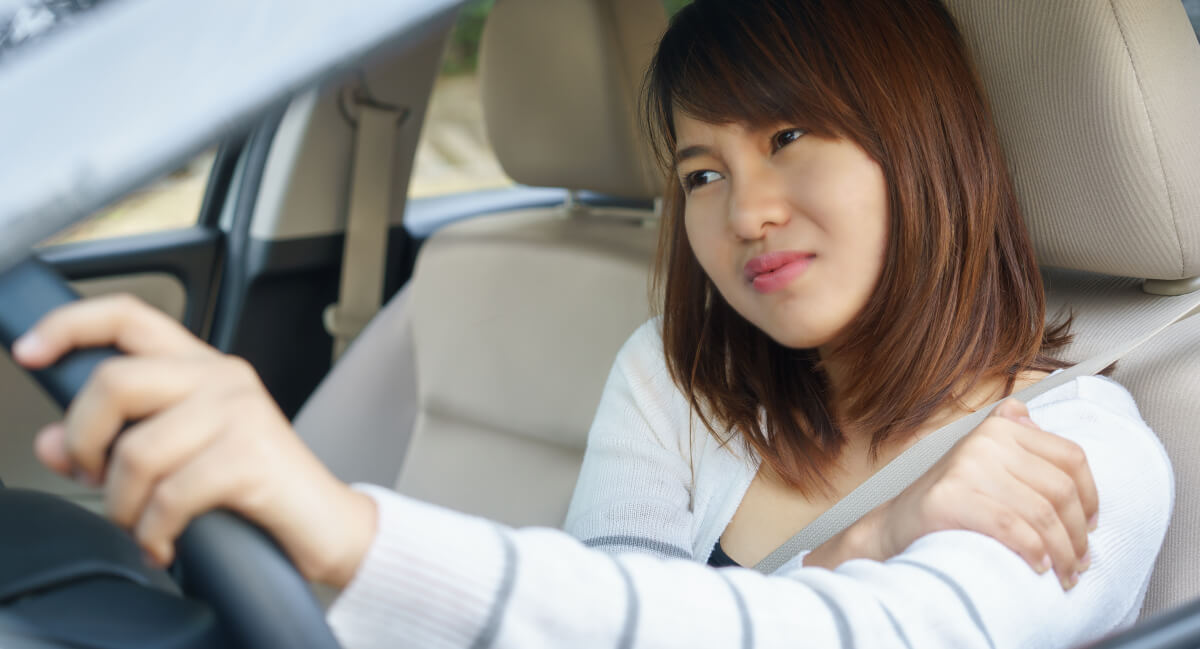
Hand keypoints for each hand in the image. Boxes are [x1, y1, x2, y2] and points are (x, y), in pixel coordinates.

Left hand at [10, 294, 375, 587]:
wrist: (326, 524)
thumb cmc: (256, 489)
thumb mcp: (179, 458)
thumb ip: (115, 441)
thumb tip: (55, 442)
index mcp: (203, 367)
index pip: (129, 317)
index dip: (70, 324)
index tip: (30, 351)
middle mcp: (223, 377)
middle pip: (115, 381)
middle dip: (84, 440)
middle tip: (92, 476)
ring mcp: (240, 413)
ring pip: (137, 450)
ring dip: (123, 504)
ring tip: (141, 523)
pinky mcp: (251, 456)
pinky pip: (170, 495)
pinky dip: (154, 531)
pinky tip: (165, 541)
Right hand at [805, 399, 1096, 590]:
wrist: (895, 527)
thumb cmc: (949, 502)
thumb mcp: (982, 462)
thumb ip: (1011, 438)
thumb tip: (1032, 417)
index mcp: (1000, 428)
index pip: (1070, 457)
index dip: (1091, 496)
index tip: (1090, 526)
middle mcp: (985, 441)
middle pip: (1060, 490)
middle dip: (1078, 534)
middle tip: (1079, 562)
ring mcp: (965, 467)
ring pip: (1041, 513)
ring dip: (1062, 552)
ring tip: (1065, 573)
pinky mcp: (950, 498)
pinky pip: (1012, 526)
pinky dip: (1033, 551)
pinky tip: (1038, 566)